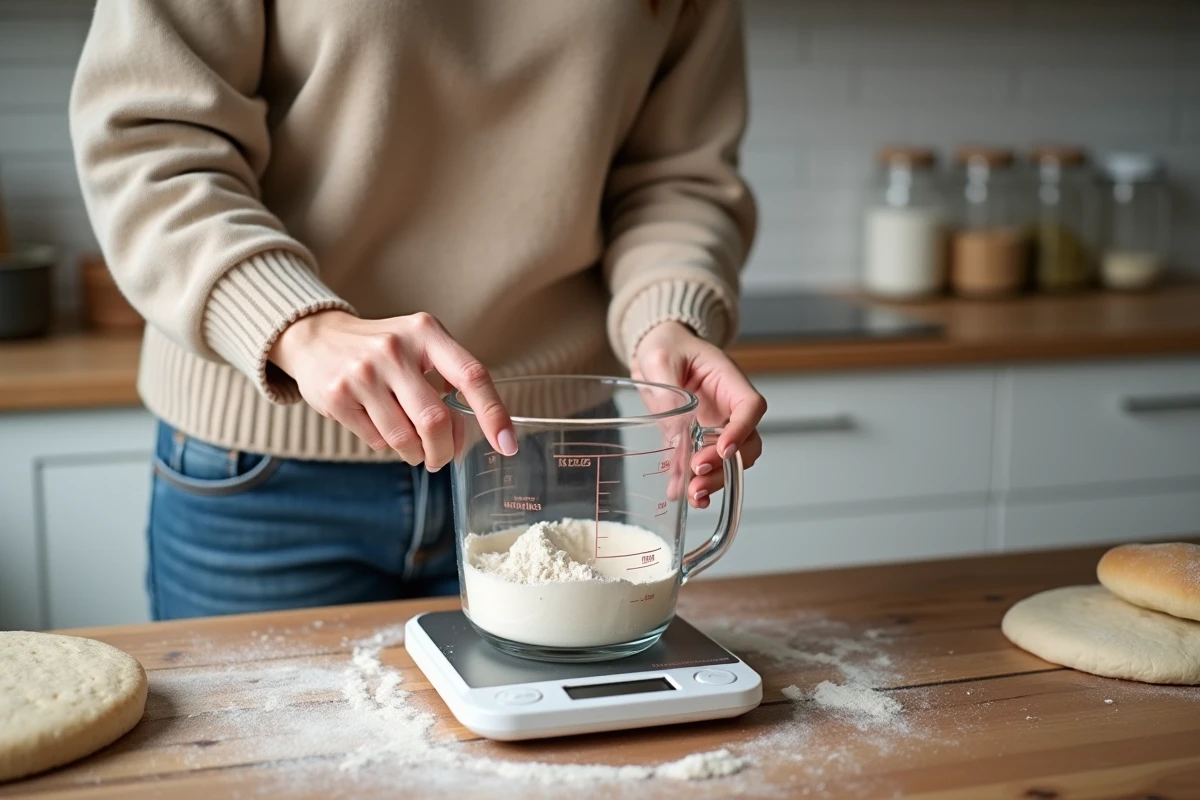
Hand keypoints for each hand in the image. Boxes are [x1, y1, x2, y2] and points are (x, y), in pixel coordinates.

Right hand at [269, 310, 515, 467]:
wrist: (318, 337)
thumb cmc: (384, 349)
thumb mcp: (421, 346)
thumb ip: (449, 382)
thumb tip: (471, 434)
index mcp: (426, 332)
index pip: (471, 376)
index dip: (494, 414)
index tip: (507, 444)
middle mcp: (394, 348)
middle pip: (436, 421)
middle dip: (445, 449)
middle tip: (442, 457)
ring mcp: (363, 372)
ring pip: (405, 438)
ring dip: (416, 453)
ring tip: (414, 448)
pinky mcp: (338, 396)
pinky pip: (376, 441)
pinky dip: (387, 445)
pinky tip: (382, 428)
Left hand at [632, 322, 765, 508]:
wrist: (655, 351)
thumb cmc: (665, 345)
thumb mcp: (659, 358)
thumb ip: (668, 391)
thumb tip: (676, 432)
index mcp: (727, 380)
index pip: (750, 405)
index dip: (743, 429)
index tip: (724, 449)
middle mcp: (727, 407)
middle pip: (746, 442)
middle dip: (726, 464)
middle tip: (698, 473)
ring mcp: (715, 427)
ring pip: (728, 462)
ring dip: (713, 480)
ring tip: (691, 494)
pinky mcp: (696, 441)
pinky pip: (702, 466)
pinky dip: (694, 483)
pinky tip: (680, 494)